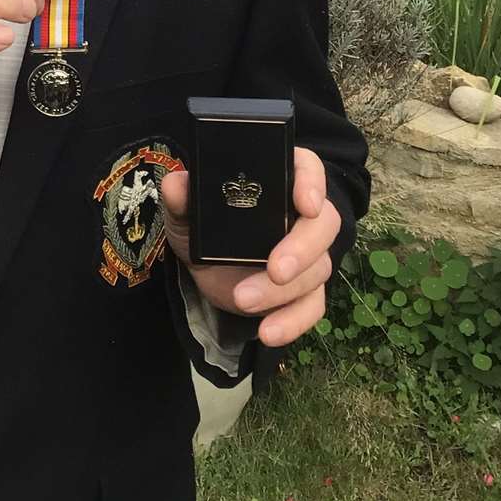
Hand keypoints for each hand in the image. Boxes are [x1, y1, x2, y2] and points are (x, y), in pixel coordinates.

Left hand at [159, 147, 340, 347]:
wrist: (204, 265)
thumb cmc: (203, 223)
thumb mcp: (185, 210)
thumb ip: (181, 197)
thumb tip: (176, 185)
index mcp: (279, 181)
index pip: (308, 169)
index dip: (312, 183)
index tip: (305, 203)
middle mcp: (300, 215)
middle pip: (323, 224)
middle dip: (302, 248)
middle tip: (275, 268)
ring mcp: (307, 255)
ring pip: (318, 269)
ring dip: (282, 291)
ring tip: (244, 299)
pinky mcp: (303, 292)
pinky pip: (311, 307)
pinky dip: (293, 322)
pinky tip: (269, 332)